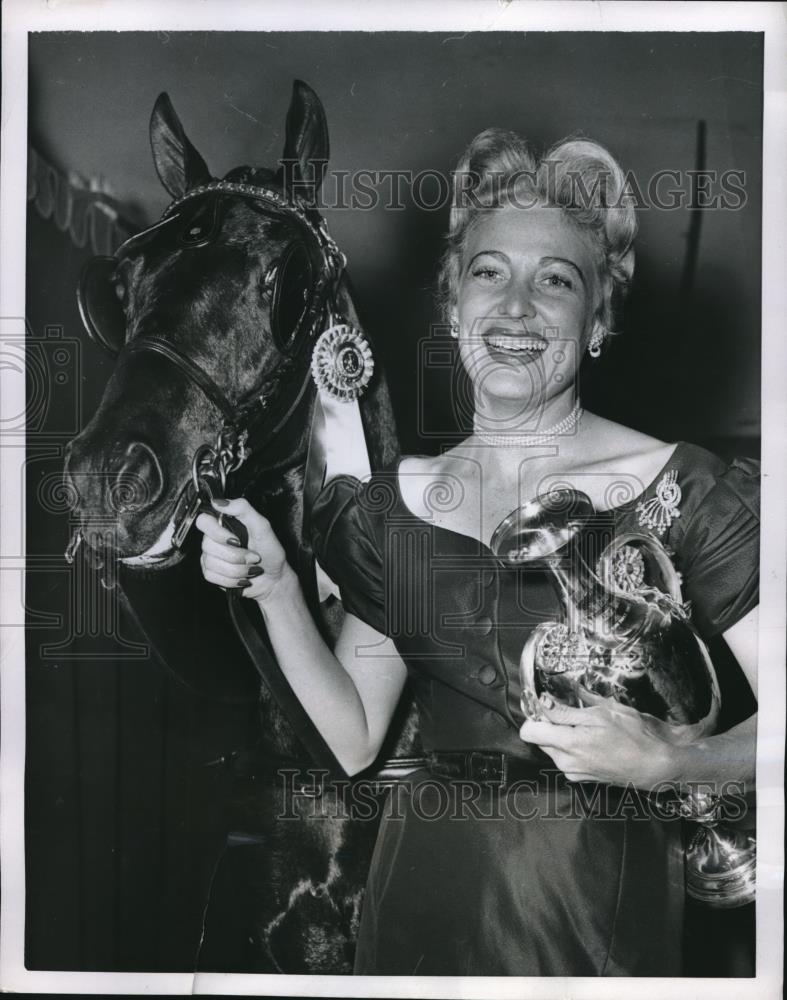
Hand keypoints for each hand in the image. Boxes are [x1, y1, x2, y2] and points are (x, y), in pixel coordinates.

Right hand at [196, 497, 289, 602]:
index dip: (217, 533)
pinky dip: (231, 579)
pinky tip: (241, 577)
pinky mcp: (210, 573)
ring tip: (250, 567)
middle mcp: (213, 539)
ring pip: (212, 563)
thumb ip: (242, 509)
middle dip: (236, 556)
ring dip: (237, 569)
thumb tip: (219, 502)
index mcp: (224, 524)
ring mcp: (210, 556)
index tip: (236, 540)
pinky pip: (212, 576)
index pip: (203, 521)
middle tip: (253, 556)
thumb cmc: (270, 551)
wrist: (274, 578)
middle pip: (208, 546)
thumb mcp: (262, 526)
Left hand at [519, 689, 674, 788]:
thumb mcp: (601, 713)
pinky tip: (591, 740)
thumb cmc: (634, 736)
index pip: (529, 731)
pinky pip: (566, 758)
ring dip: (561, 735)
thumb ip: (567, 710)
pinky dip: (572, 747)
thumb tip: (544, 702)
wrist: (655, 765)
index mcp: (568, 744)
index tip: (544, 703)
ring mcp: (573, 772)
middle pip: (540, 739)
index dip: (534, 714)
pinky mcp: (581, 777)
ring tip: (585, 727)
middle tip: (569, 711)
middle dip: (549, 724)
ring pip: (553, 748)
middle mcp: (566, 762)